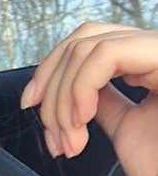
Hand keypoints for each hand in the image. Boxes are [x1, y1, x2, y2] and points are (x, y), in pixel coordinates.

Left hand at [20, 22, 157, 175]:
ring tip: (70, 138)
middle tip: (50, 129)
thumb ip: (104, 100)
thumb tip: (70, 87)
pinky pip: (105, 56)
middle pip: (85, 37)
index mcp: (154, 64)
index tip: (30, 103)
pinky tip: (82, 122)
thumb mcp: (128, 127)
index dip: (51, 68)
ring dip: (63, 97)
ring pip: (88, 47)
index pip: (90, 40)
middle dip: (51, 82)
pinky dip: (79, 89)